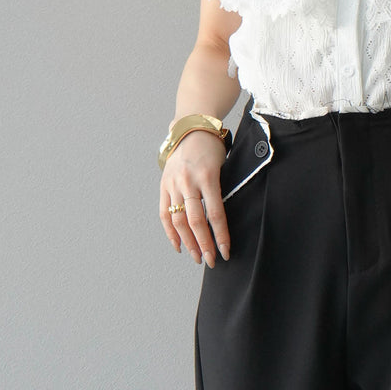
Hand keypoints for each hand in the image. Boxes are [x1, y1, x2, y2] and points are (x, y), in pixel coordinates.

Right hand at [159, 129, 230, 264]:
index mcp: (208, 177)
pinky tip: (178, 246)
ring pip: (178, 220)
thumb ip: (223, 191)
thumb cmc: (213, 149)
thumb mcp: (224, 166)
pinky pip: (164, 213)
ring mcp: (173, 184)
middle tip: (212, 261)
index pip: (215, 214)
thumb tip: (227, 222)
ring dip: (188, 242)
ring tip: (196, 257)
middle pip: (195, 221)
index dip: (221, 236)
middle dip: (204, 244)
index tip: (226, 252)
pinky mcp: (164, 185)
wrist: (191, 128)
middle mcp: (188, 181)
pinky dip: (170, 232)